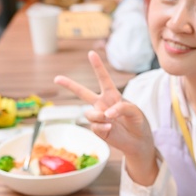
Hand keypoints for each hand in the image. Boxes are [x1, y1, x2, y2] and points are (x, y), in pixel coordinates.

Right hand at [55, 51, 158, 181]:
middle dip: (69, 85)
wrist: (139, 142)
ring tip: (111, 121)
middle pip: (82, 92)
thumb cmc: (138, 123)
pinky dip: (103, 127)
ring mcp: (99, 117)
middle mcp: (102, 104)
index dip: (97, 66)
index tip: (91, 53)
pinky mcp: (98, 130)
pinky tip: (111, 129)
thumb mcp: (135, 111)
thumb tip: (105, 114)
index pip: (103, 78)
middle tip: (56, 78)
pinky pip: (94, 125)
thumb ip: (122, 107)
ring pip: (89, 113)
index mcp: (112, 95)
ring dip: (99, 116)